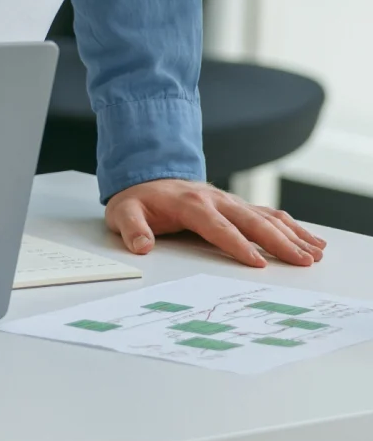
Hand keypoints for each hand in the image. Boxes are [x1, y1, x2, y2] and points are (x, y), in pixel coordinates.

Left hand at [105, 178, 326, 268]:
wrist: (145, 176)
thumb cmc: (137, 200)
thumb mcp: (123, 213)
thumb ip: (132, 229)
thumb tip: (142, 246)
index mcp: (189, 203)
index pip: (217, 227)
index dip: (238, 245)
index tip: (258, 263)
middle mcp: (215, 199)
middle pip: (251, 221)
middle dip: (278, 242)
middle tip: (302, 261)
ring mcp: (229, 201)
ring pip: (266, 217)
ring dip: (292, 234)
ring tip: (316, 253)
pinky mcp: (237, 205)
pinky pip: (268, 215)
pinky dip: (292, 227)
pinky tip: (311, 240)